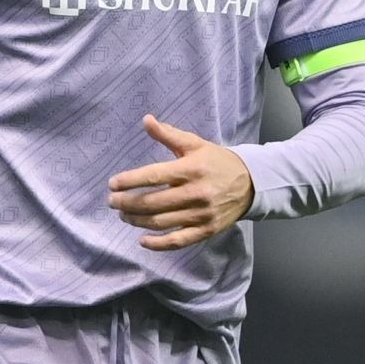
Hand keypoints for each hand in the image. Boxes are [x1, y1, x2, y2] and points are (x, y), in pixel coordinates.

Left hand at [107, 114, 253, 249]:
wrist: (251, 183)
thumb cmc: (217, 161)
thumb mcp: (195, 144)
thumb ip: (169, 134)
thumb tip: (146, 120)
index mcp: (191, 169)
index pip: (154, 176)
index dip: (130, 181)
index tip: (112, 184)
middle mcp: (196, 192)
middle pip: (153, 202)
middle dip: (127, 203)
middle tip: (112, 202)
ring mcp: (201, 214)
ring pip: (161, 222)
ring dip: (137, 220)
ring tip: (124, 215)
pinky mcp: (206, 230)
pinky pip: (178, 241)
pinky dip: (158, 244)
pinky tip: (142, 240)